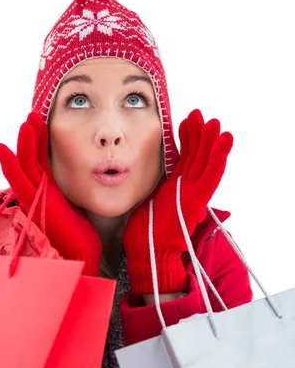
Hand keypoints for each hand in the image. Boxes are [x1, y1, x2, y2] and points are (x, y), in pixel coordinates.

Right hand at [0, 112, 101, 275]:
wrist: (81, 257)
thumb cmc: (81, 239)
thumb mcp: (75, 210)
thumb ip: (68, 196)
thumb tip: (76, 185)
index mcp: (46, 195)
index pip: (40, 164)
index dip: (39, 144)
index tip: (42, 126)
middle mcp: (37, 195)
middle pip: (29, 161)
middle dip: (31, 138)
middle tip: (33, 116)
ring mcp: (34, 199)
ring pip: (24, 165)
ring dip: (25, 142)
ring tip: (27, 120)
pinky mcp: (35, 204)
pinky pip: (20, 180)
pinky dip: (10, 163)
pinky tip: (3, 147)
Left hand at [123, 109, 232, 293]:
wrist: (146, 252)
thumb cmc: (144, 232)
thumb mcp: (148, 202)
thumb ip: (156, 188)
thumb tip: (153, 180)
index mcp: (177, 189)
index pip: (185, 159)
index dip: (186, 139)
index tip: (184, 122)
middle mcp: (187, 190)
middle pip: (197, 157)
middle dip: (199, 135)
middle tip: (199, 114)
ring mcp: (193, 195)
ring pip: (206, 162)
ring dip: (211, 141)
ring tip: (214, 121)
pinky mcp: (196, 201)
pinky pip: (211, 175)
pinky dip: (219, 156)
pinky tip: (224, 139)